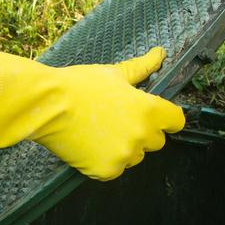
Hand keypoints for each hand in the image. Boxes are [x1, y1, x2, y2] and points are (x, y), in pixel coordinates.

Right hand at [0, 41, 184, 179]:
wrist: (47, 105)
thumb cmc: (80, 86)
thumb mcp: (114, 73)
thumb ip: (142, 67)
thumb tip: (160, 53)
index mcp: (150, 110)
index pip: (176, 121)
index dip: (165, 118)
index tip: (153, 115)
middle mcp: (142, 136)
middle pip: (157, 142)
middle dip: (142, 132)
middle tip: (117, 120)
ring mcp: (125, 156)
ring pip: (135, 157)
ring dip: (124, 148)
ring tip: (100, 131)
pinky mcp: (107, 171)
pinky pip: (115, 169)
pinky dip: (105, 161)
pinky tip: (90, 144)